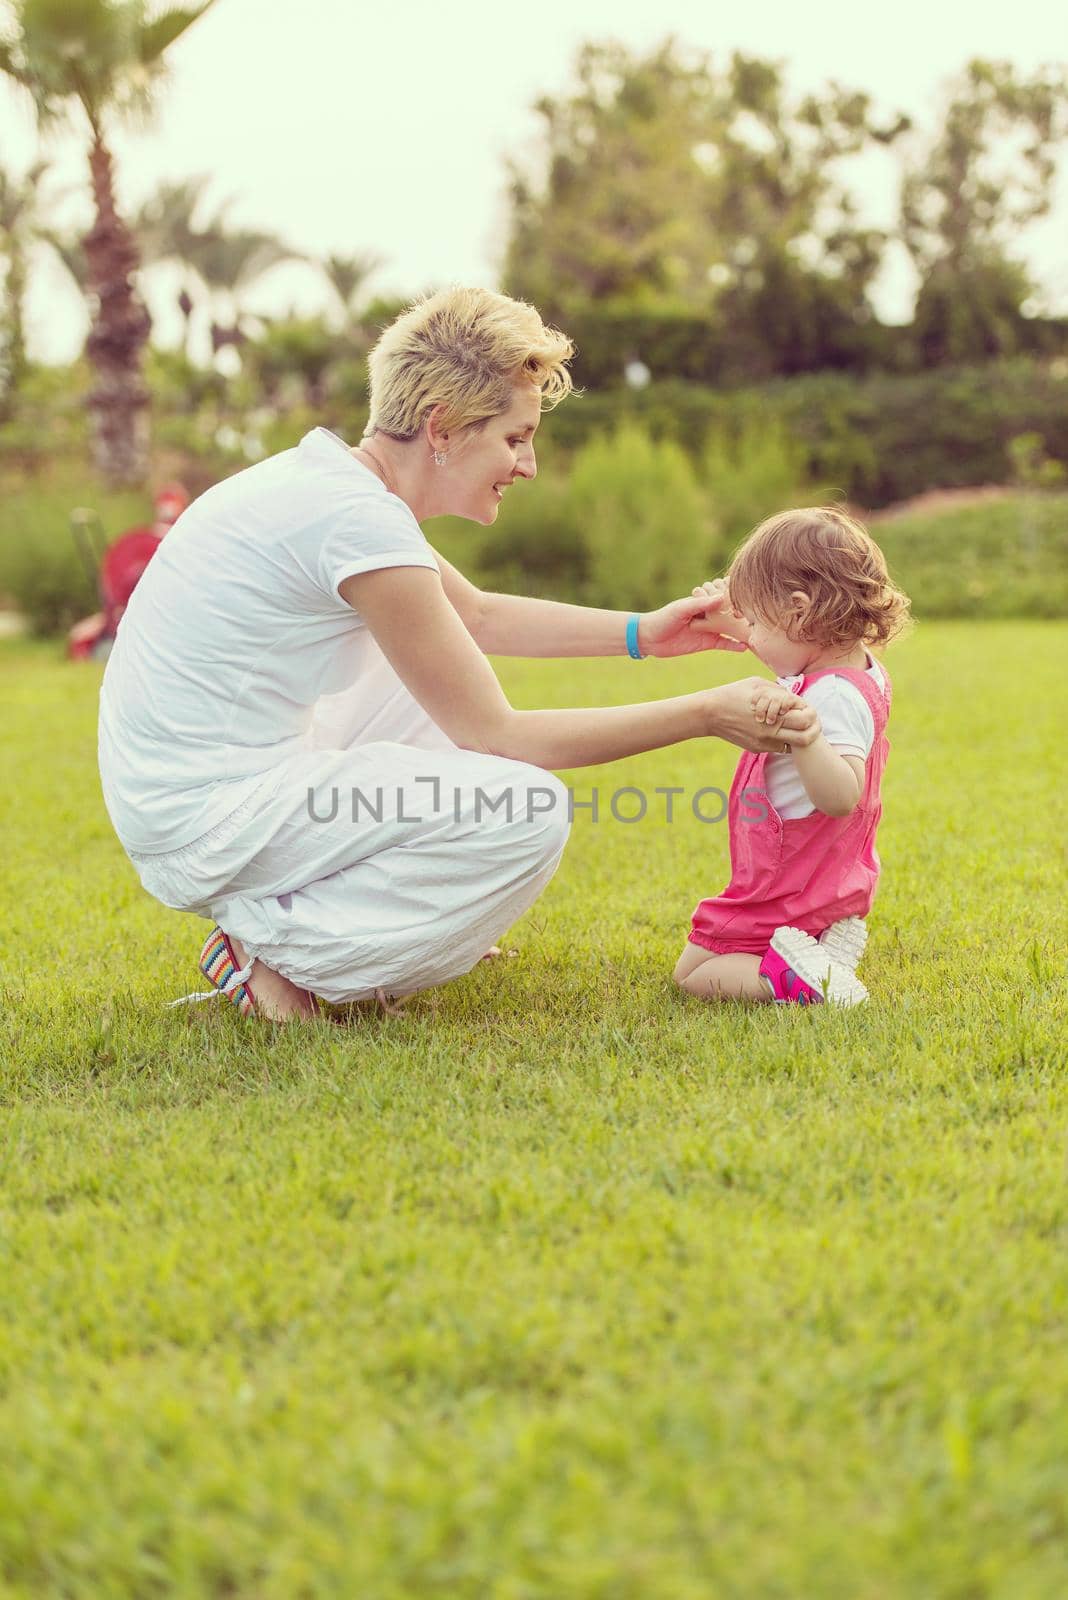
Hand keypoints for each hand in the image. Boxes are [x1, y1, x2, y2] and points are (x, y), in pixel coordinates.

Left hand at [638, 583, 749, 657]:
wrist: (649, 638)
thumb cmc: (663, 618)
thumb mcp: (681, 609)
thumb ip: (701, 604)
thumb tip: (722, 597)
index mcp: (703, 602)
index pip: (724, 598)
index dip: (737, 598)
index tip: (753, 597)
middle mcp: (709, 614)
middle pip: (730, 614)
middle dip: (744, 616)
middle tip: (761, 617)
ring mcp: (709, 629)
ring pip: (729, 630)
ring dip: (741, 632)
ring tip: (757, 634)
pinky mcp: (706, 643)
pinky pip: (723, 644)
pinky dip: (733, 646)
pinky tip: (744, 648)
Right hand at [705, 678, 820, 752]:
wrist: (709, 713)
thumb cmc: (733, 693)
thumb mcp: (758, 684)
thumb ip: (779, 692)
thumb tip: (794, 699)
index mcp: (774, 713)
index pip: (806, 718)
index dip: (809, 711)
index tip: (803, 706)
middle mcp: (771, 731)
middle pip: (806, 738)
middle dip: (811, 728)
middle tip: (806, 720)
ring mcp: (764, 743)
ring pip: (793, 746)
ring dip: (796, 735)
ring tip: (790, 724)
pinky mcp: (756, 748)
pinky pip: (778, 747)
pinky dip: (781, 738)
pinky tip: (773, 727)